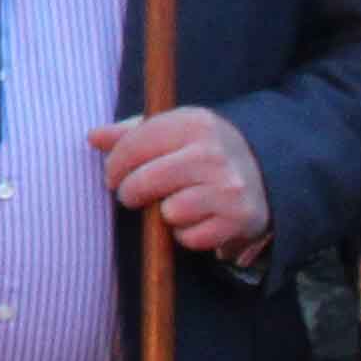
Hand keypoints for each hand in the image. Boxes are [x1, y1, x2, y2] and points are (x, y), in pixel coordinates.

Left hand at [90, 106, 270, 255]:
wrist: (266, 172)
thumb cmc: (203, 151)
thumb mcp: (173, 131)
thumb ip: (131, 133)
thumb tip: (93, 137)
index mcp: (194, 123)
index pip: (132, 146)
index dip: (114, 166)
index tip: (114, 175)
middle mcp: (213, 152)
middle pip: (143, 182)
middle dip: (130, 193)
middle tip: (135, 194)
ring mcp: (229, 186)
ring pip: (168, 213)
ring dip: (165, 215)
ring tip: (178, 203)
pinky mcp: (239, 217)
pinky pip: (190, 237)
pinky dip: (188, 234)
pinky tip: (199, 218)